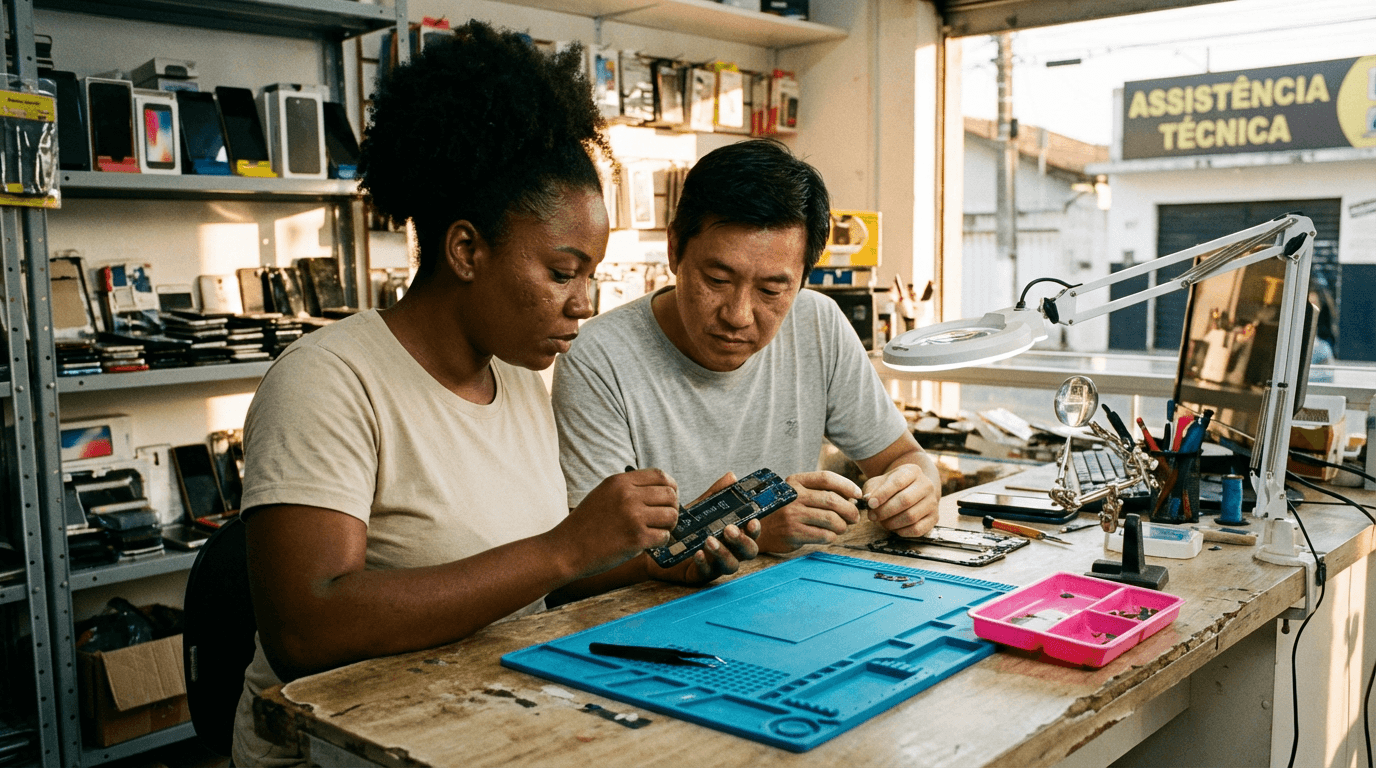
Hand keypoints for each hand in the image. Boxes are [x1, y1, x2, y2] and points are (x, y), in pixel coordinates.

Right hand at [557, 468, 678, 577]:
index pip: (660, 475)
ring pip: (671, 515)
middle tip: (665, 519)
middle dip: (672, 508)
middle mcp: (628, 496)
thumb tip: (659, 492)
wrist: (566, 549)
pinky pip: (664, 536)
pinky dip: (660, 541)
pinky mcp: (636, 538)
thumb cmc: (584, 525)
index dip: (671, 486)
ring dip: (669, 525)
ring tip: (657, 531)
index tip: (670, 497)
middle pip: (670, 495)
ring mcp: (633, 517)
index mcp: (619, 482)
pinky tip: (648, 543)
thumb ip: (628, 489)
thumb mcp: (603, 494)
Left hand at [648, 472, 761, 584]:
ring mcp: (718, 565)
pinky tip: (697, 553)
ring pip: (731, 565)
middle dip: (741, 541)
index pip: (752, 534)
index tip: (752, 521)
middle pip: (749, 552)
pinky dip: (703, 563)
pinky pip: (707, 573)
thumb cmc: (690, 526)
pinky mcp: (702, 575)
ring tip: (709, 540)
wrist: (664, 543)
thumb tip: (731, 477)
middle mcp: (732, 551)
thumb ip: (717, 494)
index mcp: (736, 535)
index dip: (755, 529)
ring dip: (723, 553)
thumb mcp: (703, 508)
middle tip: (728, 529)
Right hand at [756, 470, 863, 553]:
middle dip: (850, 510)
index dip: (847, 485)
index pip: (826, 478)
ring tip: (842, 527)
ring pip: (831, 519)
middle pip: (832, 500)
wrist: (759, 529)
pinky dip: (832, 536)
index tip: (858, 494)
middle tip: (854, 517)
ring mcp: (793, 515)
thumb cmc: (784, 510)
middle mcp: (794, 496)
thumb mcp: (796, 493)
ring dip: (843, 526)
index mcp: (796, 482)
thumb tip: (851, 497)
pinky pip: (824, 535)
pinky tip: (830, 535)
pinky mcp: (793, 533)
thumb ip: (818, 491)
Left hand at [861, 463, 938, 537]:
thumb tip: (868, 500)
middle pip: (905, 500)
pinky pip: (918, 529)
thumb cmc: (892, 487)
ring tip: (882, 522)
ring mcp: (932, 502)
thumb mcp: (879, 482)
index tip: (870, 504)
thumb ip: (871, 490)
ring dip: (892, 523)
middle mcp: (926, 485)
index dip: (882, 494)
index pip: (897, 482)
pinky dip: (902, 531)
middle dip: (885, 511)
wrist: (913, 490)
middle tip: (872, 516)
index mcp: (913, 471)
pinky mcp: (934, 517)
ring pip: (911, 516)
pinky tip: (894, 528)